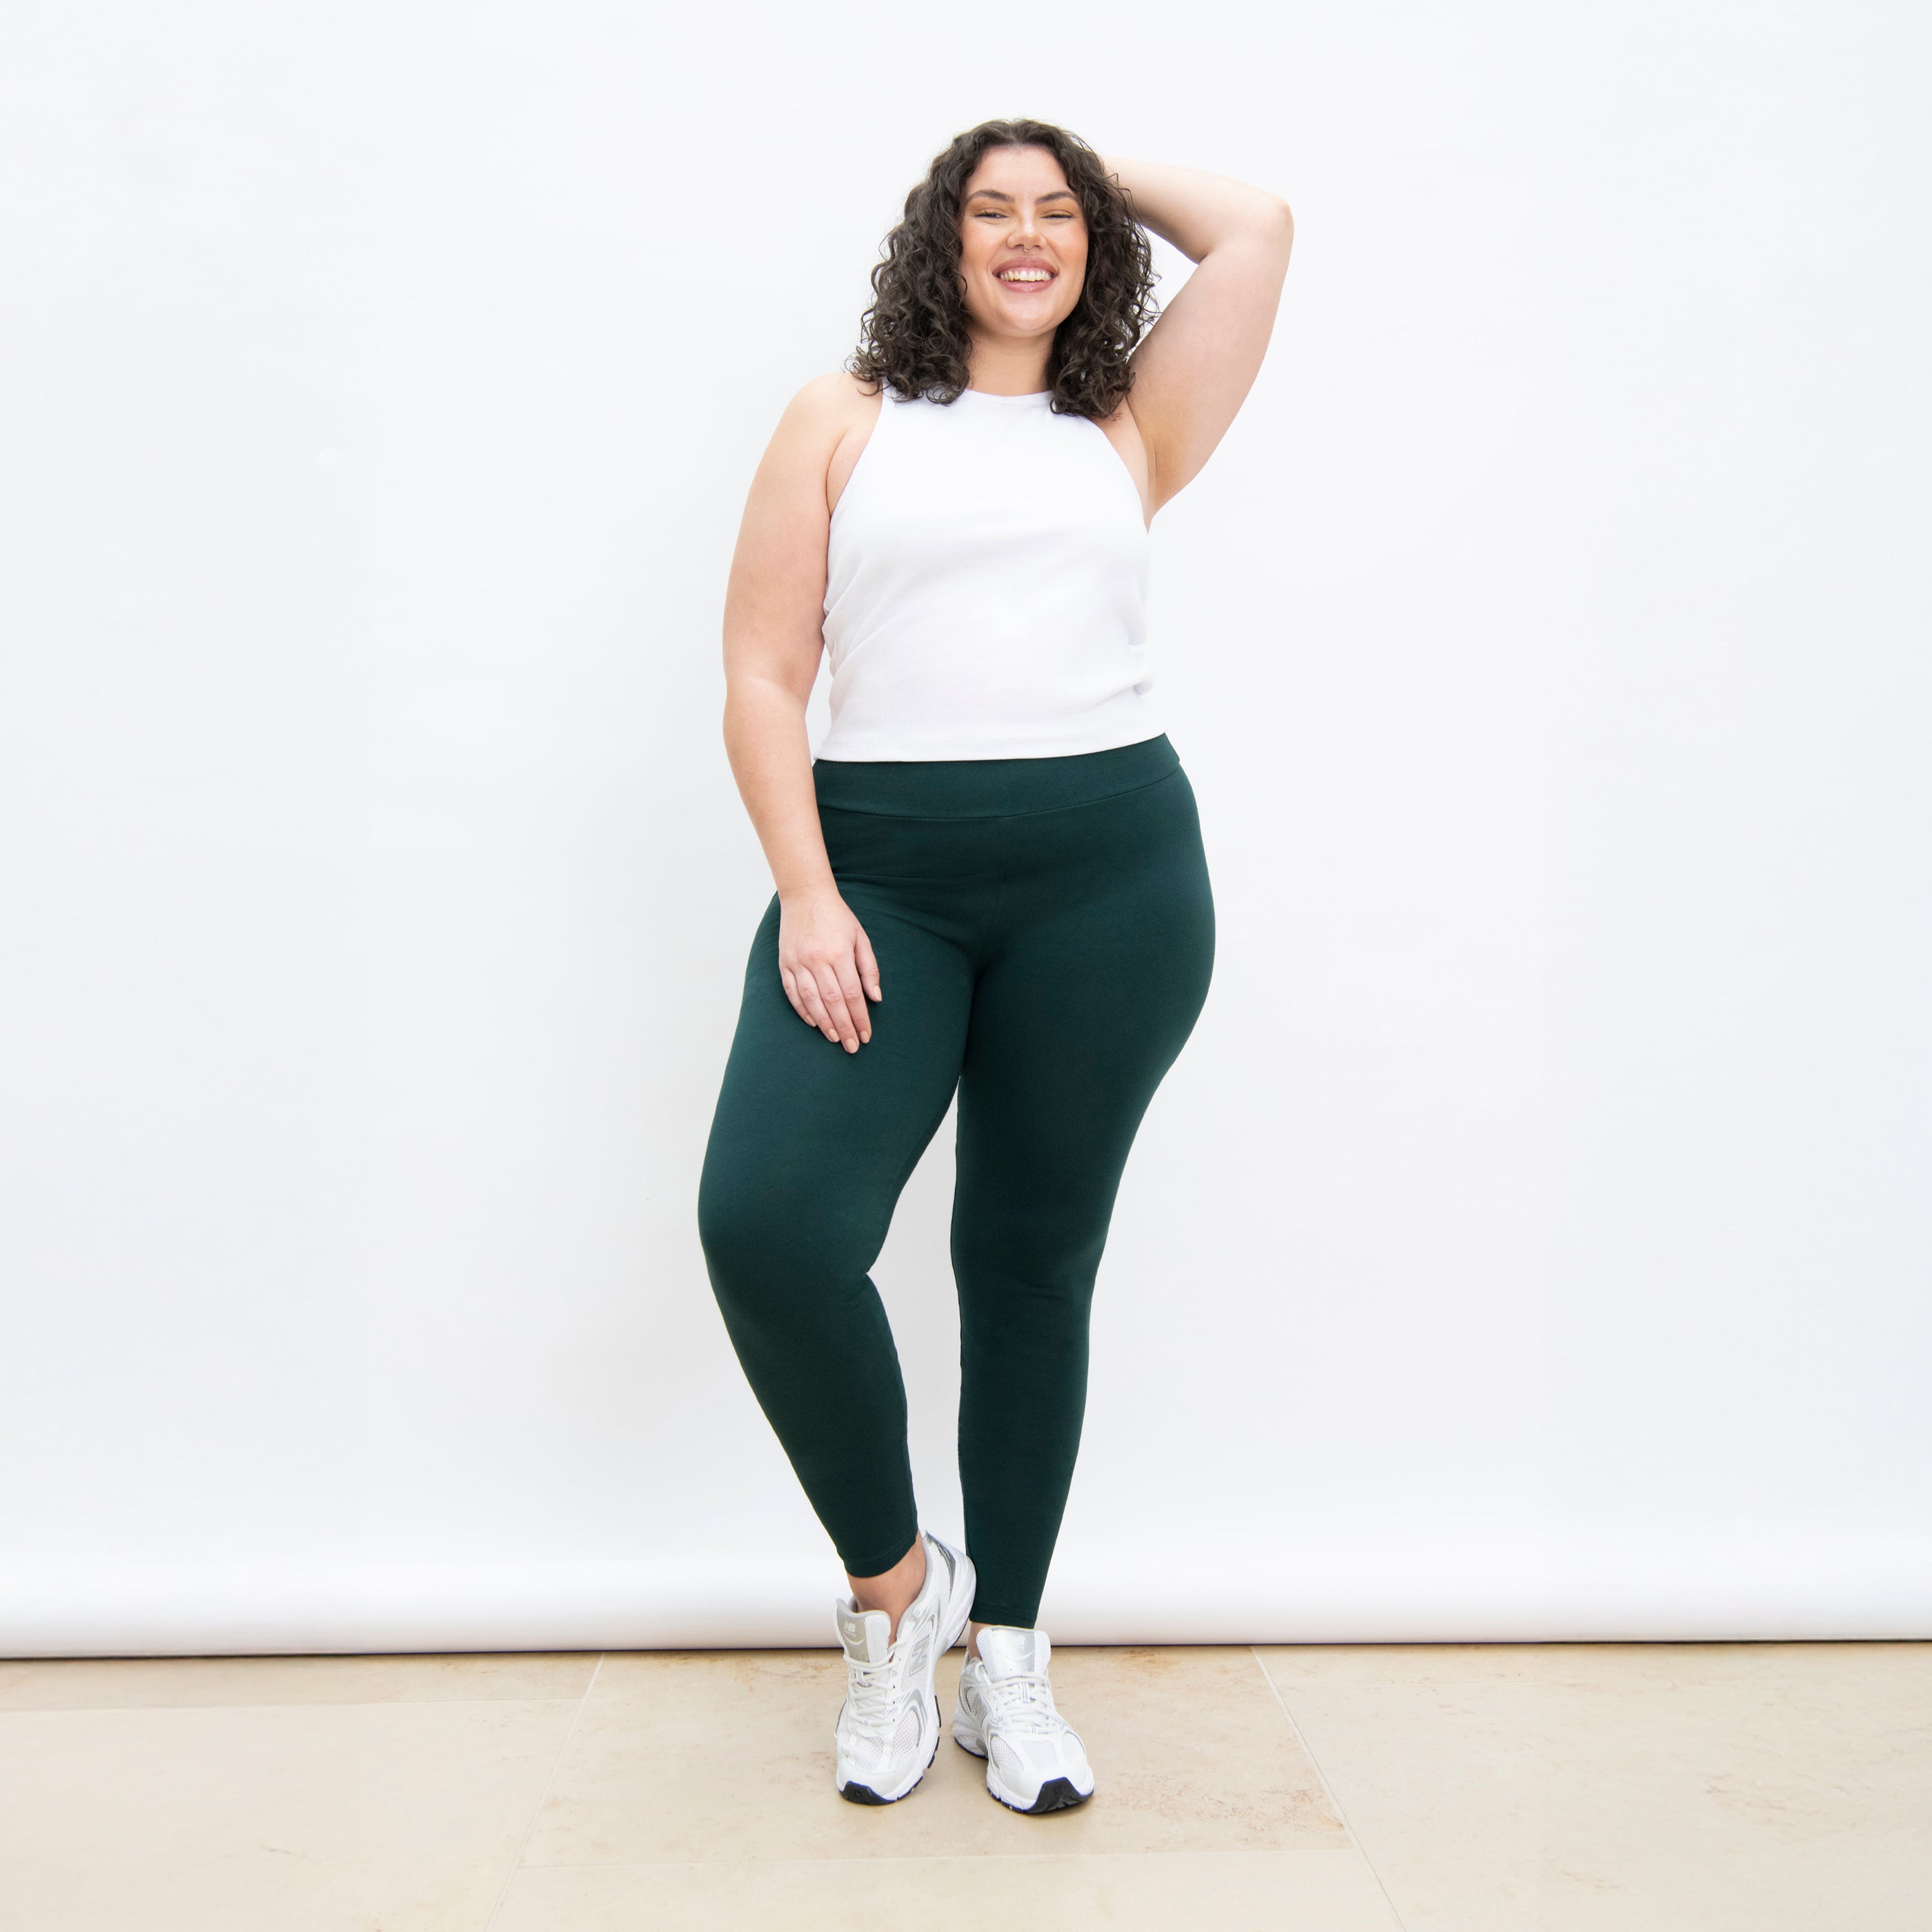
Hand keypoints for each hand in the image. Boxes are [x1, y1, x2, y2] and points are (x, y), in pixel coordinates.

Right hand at [778, 887, 880, 1051]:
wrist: (805, 895)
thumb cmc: (837, 917)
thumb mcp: (860, 937)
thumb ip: (869, 968)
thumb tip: (875, 999)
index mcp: (839, 954)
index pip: (852, 994)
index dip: (860, 1018)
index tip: (866, 1035)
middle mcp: (817, 960)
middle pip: (833, 1002)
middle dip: (844, 1027)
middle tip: (853, 1047)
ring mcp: (798, 962)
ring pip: (811, 1001)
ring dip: (824, 1023)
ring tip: (835, 1039)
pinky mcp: (784, 963)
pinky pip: (792, 993)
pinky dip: (802, 1010)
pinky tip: (813, 1023)